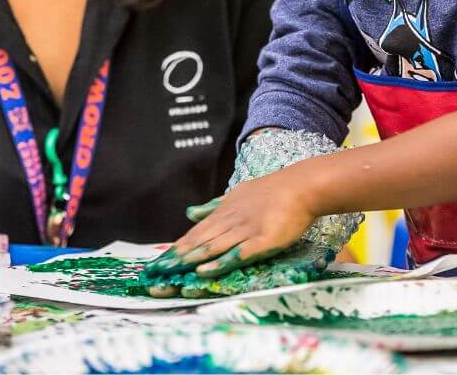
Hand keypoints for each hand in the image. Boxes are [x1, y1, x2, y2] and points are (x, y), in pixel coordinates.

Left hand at [145, 168, 315, 281]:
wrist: (300, 186)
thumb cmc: (271, 192)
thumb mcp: (237, 195)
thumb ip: (213, 206)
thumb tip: (189, 212)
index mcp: (224, 211)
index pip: (196, 232)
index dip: (177, 247)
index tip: (158, 260)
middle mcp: (231, 220)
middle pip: (199, 241)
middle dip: (176, 257)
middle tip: (155, 271)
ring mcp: (246, 230)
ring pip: (213, 247)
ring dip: (190, 260)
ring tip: (170, 271)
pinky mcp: (262, 240)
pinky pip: (237, 253)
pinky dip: (219, 262)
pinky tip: (204, 270)